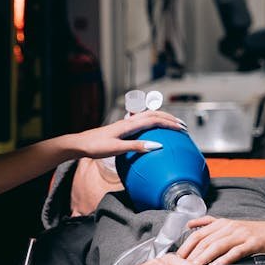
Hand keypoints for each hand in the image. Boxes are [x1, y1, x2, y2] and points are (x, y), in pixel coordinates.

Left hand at [65, 110, 186, 158]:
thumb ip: (137, 147)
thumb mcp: (117, 149)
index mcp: (129, 125)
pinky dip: (153, 122)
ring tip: (173, 124)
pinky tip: (154, 129)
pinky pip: (142, 121)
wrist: (81, 144)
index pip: (154, 120)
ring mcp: (126, 123)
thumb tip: (157, 146)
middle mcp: (129, 121)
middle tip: (182, 126)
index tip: (181, 129)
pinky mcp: (123, 128)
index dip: (169, 124)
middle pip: (154, 115)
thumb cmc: (96, 147)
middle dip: (169, 119)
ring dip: (162, 118)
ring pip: (148, 116)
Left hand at [177, 216, 264, 264]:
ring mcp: (241, 234)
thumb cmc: (253, 233)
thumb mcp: (231, 225)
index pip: (197, 235)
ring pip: (217, 246)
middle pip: (205, 241)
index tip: (174, 261)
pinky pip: (235, 252)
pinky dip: (224, 260)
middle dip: (191, 256)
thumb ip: (210, 224)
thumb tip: (189, 225)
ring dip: (203, 259)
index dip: (185, 248)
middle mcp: (229, 227)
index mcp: (221, 223)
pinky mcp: (253, 243)